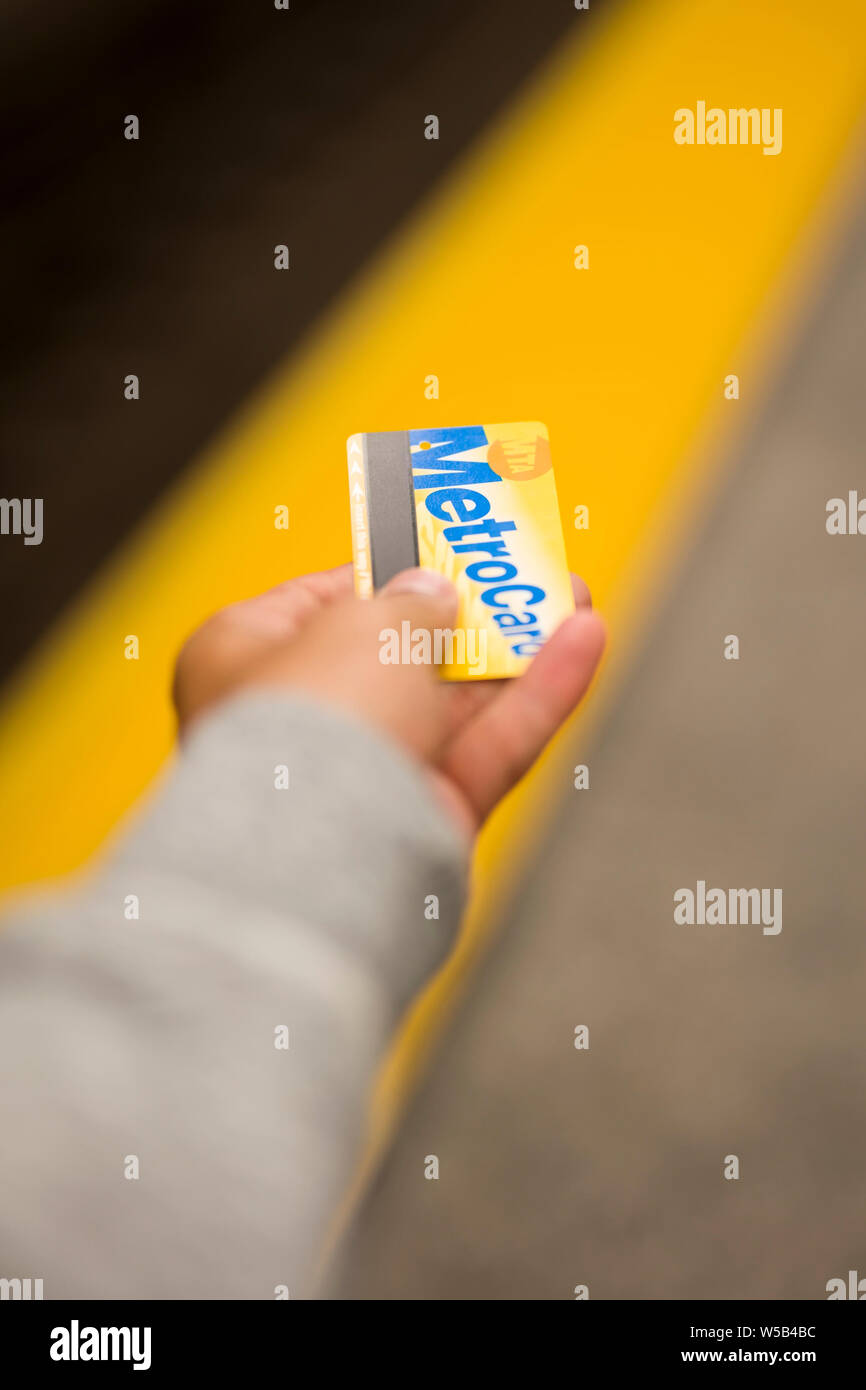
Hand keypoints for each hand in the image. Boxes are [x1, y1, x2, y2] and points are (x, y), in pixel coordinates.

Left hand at [173, 565, 604, 837]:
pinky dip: (536, 699)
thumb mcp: (364, 625)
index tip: (440, 546)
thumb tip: (432, 595)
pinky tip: (583, 641)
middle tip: (523, 571)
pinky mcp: (424, 823)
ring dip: (519, 651)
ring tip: (575, 598)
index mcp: (243, 661)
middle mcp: (299, 723)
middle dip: (470, 613)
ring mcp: (363, 779)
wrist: (314, 860)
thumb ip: (409, 600)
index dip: (385, 572)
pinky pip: (487, 750)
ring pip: (455, 705)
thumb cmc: (309, 724)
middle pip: (400, 657)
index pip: (318, 603)